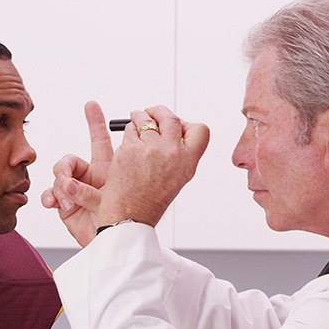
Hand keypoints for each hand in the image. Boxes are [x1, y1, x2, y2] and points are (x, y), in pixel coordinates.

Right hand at [41, 101, 111, 246]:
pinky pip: (50, 193)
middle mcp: (90, 176)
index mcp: (108, 169)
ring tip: (71, 202)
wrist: (113, 243)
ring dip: (62, 188)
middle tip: (68, 180)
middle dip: (65, 164)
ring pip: (58, 176)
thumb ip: (94, 188)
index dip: (95, 122)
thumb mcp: (117, 197)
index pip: (100, 140)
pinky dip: (52, 197)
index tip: (91, 105)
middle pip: (70, 159)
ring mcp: (75, 189)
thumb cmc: (123, 220)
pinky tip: (56, 204)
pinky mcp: (64, 203)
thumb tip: (71, 183)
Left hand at [97, 105, 208, 230]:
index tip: (177, 125)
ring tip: (136, 124)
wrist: (130, 216)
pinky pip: (130, 129)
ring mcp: (151, 149)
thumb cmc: (150, 201)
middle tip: (151, 113)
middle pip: (171, 118)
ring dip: (139, 117)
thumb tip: (171, 130)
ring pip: (146, 119)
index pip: (200, 130)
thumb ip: (179, 154)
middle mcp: (172, 153)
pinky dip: (128, 132)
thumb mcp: (177, 178)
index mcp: (188, 162)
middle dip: (159, 112)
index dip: (187, 124)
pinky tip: (128, 143)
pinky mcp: (130, 149)